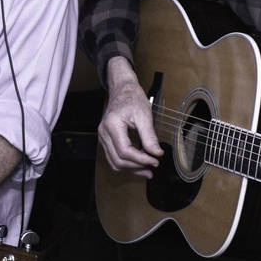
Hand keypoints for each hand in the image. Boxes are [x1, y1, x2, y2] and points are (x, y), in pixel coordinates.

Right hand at [96, 56, 161, 176]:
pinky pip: (114, 157)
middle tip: (154, 166)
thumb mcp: (144, 115)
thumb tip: (156, 153)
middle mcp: (104, 133)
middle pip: (118, 160)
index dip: (141, 159)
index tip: (155, 161)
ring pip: (114, 162)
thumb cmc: (132, 98)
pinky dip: (127, 163)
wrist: (122, 90)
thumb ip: (150, 136)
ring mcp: (103, 137)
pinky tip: (140, 164)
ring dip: (131, 168)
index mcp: (112, 125)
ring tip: (148, 170)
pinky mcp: (107, 140)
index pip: (125, 151)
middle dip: (137, 166)